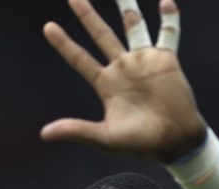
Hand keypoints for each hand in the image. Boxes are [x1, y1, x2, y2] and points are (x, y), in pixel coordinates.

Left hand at [41, 0, 206, 162]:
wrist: (174, 142)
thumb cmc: (140, 144)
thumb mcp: (105, 139)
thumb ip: (77, 131)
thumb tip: (44, 134)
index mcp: (106, 84)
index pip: (80, 59)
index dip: (64, 44)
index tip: (48, 27)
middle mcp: (123, 69)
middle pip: (101, 35)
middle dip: (88, 16)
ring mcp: (144, 62)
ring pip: (133, 27)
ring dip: (127, 8)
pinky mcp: (166, 61)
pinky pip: (168, 34)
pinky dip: (169, 18)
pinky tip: (165, 1)